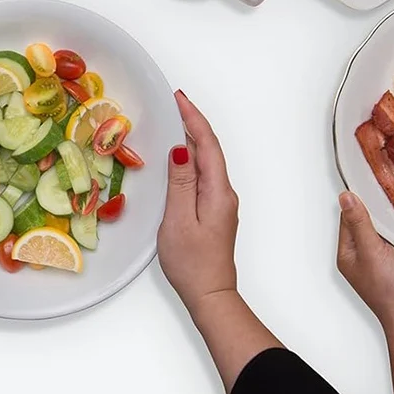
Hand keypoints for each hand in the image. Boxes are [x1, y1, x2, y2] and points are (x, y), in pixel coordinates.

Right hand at [157, 91, 239, 315]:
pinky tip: (176, 156)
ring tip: (170, 121)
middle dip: (192, 123)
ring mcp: (220, 202)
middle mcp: (223, 193)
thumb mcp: (178, 220)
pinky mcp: (212, 210)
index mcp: (217, 192)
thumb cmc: (191, 262)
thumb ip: (180, 183)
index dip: (193, 118)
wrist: (210, 295)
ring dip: (190, 139)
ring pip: (206, 161)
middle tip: (170, 103)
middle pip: (209, 149)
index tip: (178, 98)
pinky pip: (202, 175)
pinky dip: (189, 158)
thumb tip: (180, 148)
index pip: (207, 145)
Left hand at [337, 191, 393, 339]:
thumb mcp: (371, 252)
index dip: (355, 203)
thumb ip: (359, 224)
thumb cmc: (390, 295)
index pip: (347, 219)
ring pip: (386, 229)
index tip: (363, 185)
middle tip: (384, 193)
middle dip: (376, 210)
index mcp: (349, 253)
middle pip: (368, 222)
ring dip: (392, 220)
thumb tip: (346, 199)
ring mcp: (385, 258)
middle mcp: (365, 255)